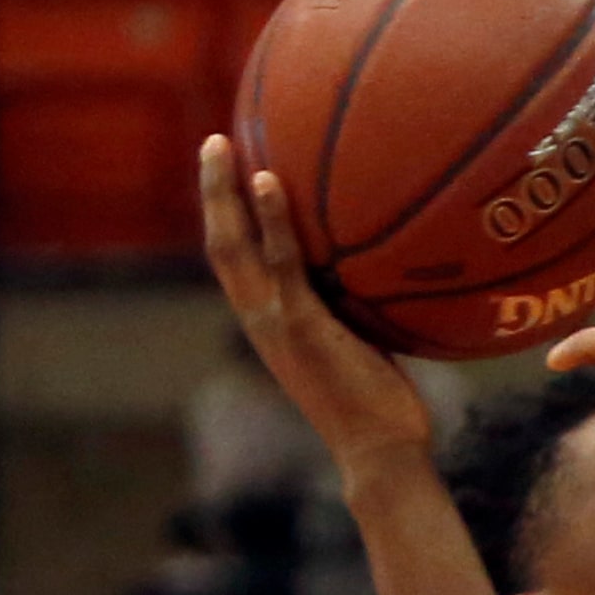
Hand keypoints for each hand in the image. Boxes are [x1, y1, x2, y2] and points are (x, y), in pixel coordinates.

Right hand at [200, 134, 431, 479]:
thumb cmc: (382, 409)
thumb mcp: (361, 350)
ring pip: (234, 248)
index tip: (226, 177)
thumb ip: (354, 312)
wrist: (381, 453)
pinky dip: (271, 220)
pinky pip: (281, 262)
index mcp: (271, 328)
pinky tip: (267, 179)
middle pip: (220, 247)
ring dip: (222, 193)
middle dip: (211, 193)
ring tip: (222, 143)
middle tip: (213, 141)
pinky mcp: (301, 327)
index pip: (236, 267)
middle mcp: (262, 324)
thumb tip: (383, 274)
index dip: (226, 221)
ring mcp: (276, 325)